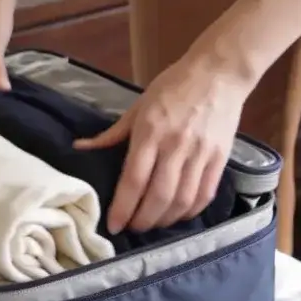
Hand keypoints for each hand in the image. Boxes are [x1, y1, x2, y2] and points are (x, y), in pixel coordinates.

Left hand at [78, 42, 249, 229]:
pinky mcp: (220, 158)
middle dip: (142, 220)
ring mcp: (201, 153)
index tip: (114, 225)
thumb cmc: (174, 86)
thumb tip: (80, 148)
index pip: (134, 179)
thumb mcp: (138, 105)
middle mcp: (176, 145)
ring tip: (152, 224)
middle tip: (132, 228)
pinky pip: (205, 194)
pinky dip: (190, 211)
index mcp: (151, 131)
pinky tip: (178, 215)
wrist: (219, 72)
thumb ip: (112, 134)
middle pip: (158, 196)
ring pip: (182, 200)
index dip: (122, 207)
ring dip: (165, 220)